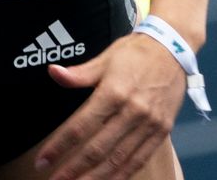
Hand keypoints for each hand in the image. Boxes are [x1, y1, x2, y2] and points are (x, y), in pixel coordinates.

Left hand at [35, 34, 183, 176]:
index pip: (80, 126)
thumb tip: (53, 73)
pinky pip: (140, 158)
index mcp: (113, 92)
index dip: (59, 145)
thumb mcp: (105, 58)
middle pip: (98, 148)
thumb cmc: (135, 52)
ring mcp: (149, 124)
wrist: (173, 48)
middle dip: (74, 169)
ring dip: (97, 177)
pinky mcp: (162, 131)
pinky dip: (123, 174)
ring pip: (119, 159)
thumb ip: (79, 74)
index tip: (43, 160)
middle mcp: (132, 111)